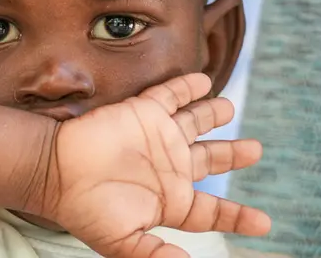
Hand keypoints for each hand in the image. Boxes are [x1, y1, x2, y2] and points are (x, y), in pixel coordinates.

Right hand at [44, 74, 269, 256]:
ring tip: (229, 107)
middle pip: (210, 160)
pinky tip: (203, 81)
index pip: (212, 211)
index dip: (237, 215)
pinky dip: (188, 87)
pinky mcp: (143, 111)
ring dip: (213, 113)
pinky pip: (172, 95)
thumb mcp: (124, 243)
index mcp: (169, 201)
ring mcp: (157, 137)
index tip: (264, 223)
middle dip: (233, 154)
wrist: (56, 172)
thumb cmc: (87, 210)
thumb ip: (156, 256)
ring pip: (195, 122)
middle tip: (256, 149)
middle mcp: (168, 168)